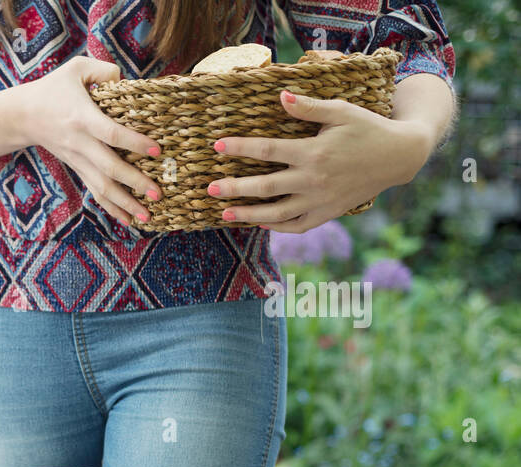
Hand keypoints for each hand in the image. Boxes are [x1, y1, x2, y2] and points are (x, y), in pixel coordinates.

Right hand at [17, 56, 162, 226]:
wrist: (24, 115)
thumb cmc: (54, 88)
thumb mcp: (77, 68)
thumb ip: (105, 70)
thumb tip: (128, 82)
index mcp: (82, 117)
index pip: (111, 134)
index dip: (135, 143)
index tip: (157, 150)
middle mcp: (80, 143)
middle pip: (109, 168)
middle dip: (134, 182)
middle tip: (158, 193)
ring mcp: (77, 159)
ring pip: (101, 186)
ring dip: (124, 203)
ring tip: (147, 217)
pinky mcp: (77, 168)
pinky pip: (94, 191)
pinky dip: (111, 207)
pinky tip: (127, 219)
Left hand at [209, 89, 434, 232]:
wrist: (399, 155)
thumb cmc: (368, 127)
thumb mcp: (341, 111)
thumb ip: (309, 107)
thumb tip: (281, 98)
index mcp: (314, 152)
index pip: (268, 151)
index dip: (240, 148)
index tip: (217, 146)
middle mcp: (314, 179)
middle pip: (265, 187)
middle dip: (235, 189)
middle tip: (209, 189)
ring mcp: (320, 200)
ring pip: (277, 213)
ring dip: (249, 214)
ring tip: (225, 213)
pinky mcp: (328, 212)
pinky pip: (297, 225)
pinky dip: (276, 227)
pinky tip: (257, 223)